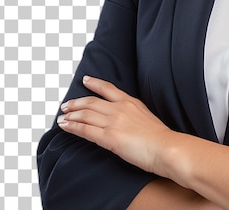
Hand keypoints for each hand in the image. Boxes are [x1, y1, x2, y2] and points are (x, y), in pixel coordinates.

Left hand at [57, 76, 173, 173]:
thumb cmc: (161, 138)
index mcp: (131, 102)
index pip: (109, 89)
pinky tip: (65, 126)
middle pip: (92, 102)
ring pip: (85, 114)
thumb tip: (126, 121)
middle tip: (66, 105)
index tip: (85, 80)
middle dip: (76, 103)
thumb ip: (134, 116)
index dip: (95, 83)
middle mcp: (120, 108)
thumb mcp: (147, 118)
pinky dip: (72, 126)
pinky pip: (85, 130)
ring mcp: (113, 122)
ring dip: (71, 115)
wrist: (166, 147)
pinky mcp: (109, 137)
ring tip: (62, 117)